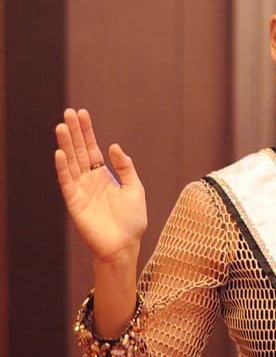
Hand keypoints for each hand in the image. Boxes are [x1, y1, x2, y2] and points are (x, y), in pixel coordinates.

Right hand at [54, 108, 146, 266]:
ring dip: (66, 145)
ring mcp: (81, 189)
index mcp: (104, 176)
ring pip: (70, 162)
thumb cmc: (132, 220)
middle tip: (69, 112)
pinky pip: (67, 181)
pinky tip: (60, 153)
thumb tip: (114, 146)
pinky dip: (63, 167)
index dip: (87, 132)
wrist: (125, 244)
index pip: (92, 148)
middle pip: (79, 151)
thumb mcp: (135, 188)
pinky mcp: (74, 202)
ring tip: (62, 126)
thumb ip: (125, 167)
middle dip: (74, 132)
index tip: (82, 113)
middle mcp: (90, 180)